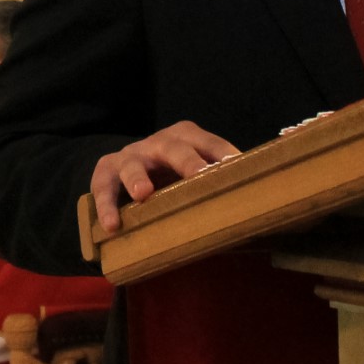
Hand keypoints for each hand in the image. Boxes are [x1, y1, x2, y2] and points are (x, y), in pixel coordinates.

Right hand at [90, 121, 239, 236]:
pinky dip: (106, 204)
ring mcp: (131, 155)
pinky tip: (112, 224)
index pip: (209, 142)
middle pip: (174, 147)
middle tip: (199, 175)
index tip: (237, 166)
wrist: (130, 173)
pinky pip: (104, 186)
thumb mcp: (195, 174)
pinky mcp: (106, 170)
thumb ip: (219, 186)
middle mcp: (159, 142)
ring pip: (133, 163)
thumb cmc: (174, 178)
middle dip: (187, 161)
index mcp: (187, 138)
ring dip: (138, 177)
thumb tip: (259, 217)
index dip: (222, 153)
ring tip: (143, 194)